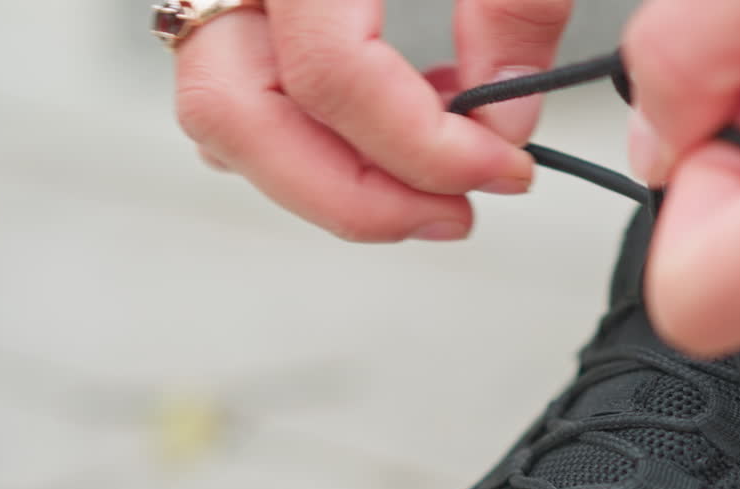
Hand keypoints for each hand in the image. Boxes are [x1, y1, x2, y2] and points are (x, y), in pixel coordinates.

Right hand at [174, 0, 572, 241]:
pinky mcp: (237, 3)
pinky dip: (310, 136)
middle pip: (236, 116)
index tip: (506, 171)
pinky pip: (239, 92)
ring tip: (428, 180)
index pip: (333, 79)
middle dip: (351, 195)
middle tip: (448, 216)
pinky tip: (395, 126)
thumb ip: (515, 5)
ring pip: (224, 117)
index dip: (425, 149)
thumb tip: (506, 114)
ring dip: (326, 176)